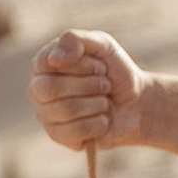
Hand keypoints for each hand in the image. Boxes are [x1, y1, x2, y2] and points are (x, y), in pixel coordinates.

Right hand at [28, 29, 147, 150]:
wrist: (139, 103)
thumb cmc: (116, 72)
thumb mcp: (102, 45)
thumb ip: (75, 39)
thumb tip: (54, 60)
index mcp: (43, 65)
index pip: (48, 63)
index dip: (81, 66)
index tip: (101, 66)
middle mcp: (39, 90)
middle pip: (50, 88)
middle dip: (89, 85)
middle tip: (106, 85)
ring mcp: (47, 115)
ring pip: (66, 110)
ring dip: (98, 103)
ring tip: (106, 101)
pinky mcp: (60, 138)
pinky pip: (75, 132)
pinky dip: (99, 123)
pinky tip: (103, 120)